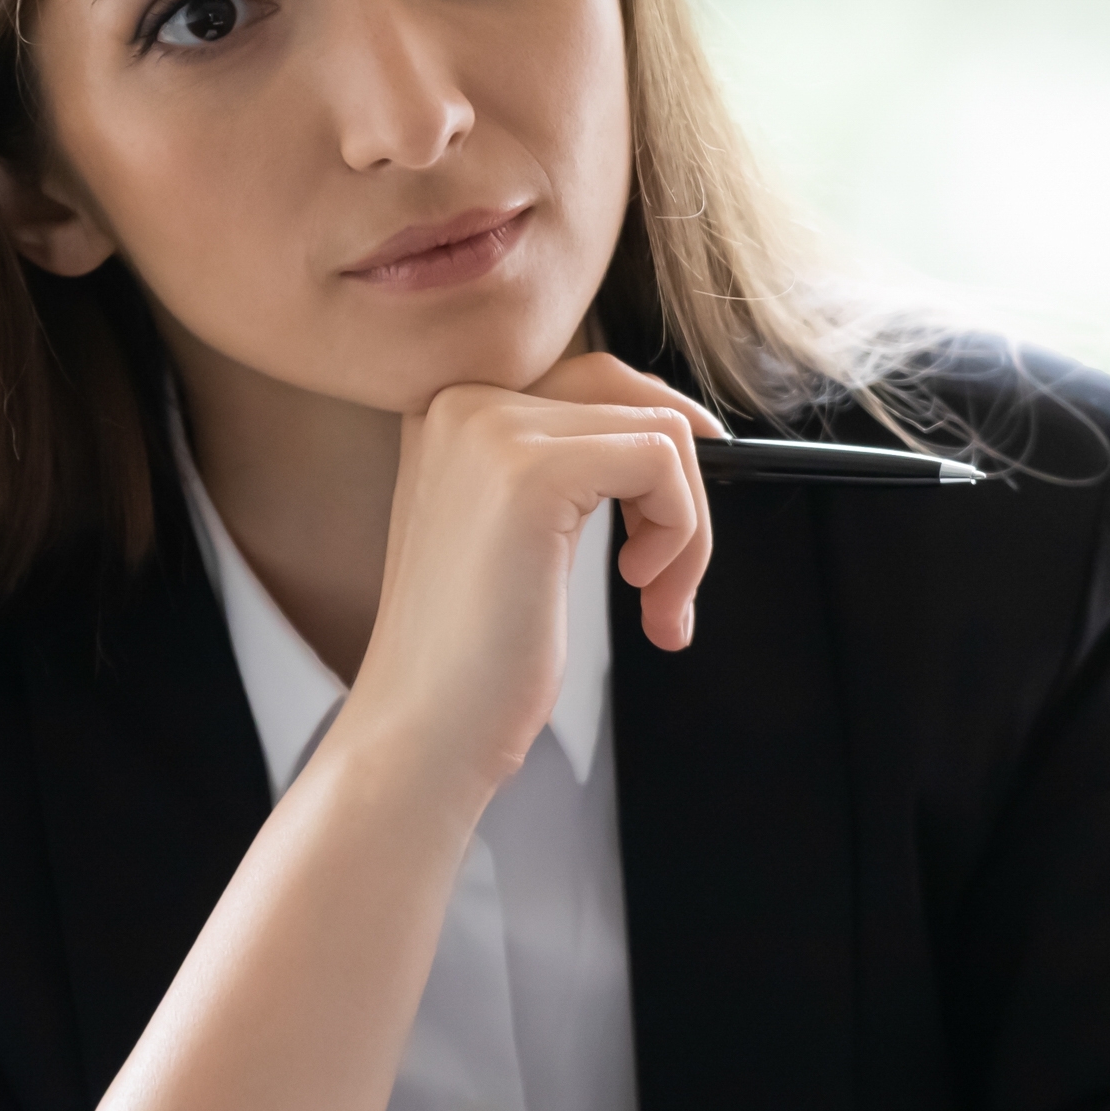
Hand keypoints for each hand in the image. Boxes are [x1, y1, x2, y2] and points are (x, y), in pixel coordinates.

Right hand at [338, 352, 720, 802]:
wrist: (422, 732)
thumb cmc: (473, 656)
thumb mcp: (516, 533)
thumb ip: (567, 468)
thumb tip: (686, 428)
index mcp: (453, 410)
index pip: (593, 379)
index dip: (655, 444)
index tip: (675, 518)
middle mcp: (463, 400)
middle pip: (632, 395)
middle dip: (678, 487)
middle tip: (668, 575)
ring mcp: (493, 429)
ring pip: (662, 431)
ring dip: (687, 528)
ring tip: (656, 601)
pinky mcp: (532, 472)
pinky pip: (663, 461)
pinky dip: (682, 531)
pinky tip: (642, 590)